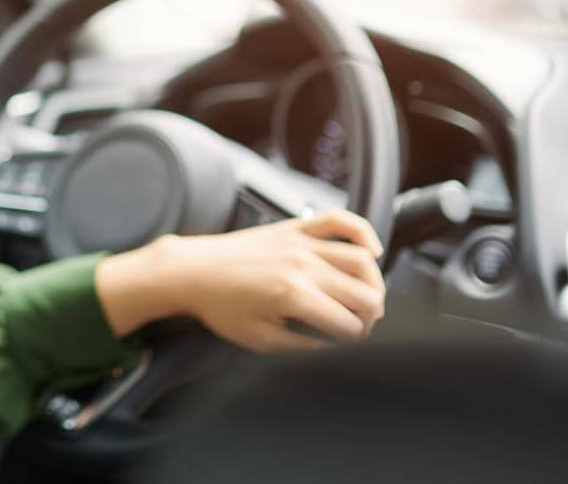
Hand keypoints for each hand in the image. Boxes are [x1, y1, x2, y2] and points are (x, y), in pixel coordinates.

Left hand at [96, 209, 385, 352]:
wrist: (194, 270)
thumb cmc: (222, 308)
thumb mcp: (260, 340)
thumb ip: (302, 346)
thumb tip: (335, 345)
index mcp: (292, 296)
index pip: (348, 324)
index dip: (354, 340)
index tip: (347, 345)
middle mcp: (302, 265)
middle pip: (363, 293)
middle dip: (371, 316)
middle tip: (361, 326)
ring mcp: (301, 242)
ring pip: (360, 259)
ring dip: (374, 282)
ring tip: (367, 299)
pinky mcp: (296, 227)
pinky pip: (339, 220)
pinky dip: (363, 232)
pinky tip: (372, 250)